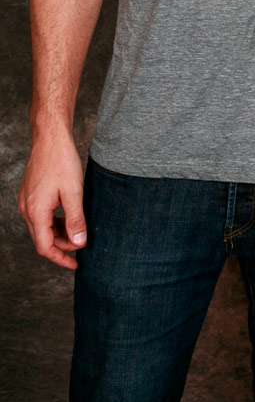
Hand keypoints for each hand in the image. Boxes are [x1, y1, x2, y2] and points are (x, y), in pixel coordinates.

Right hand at [18, 131, 85, 269]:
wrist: (50, 137)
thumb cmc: (62, 160)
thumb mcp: (74, 192)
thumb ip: (76, 219)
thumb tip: (78, 243)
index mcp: (36, 211)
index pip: (45, 247)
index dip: (60, 258)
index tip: (75, 264)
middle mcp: (26, 209)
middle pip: (42, 239)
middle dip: (61, 247)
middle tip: (81, 247)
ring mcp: (26, 201)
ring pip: (41, 227)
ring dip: (58, 234)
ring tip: (78, 233)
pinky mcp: (30, 194)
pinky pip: (40, 216)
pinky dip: (53, 222)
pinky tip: (68, 217)